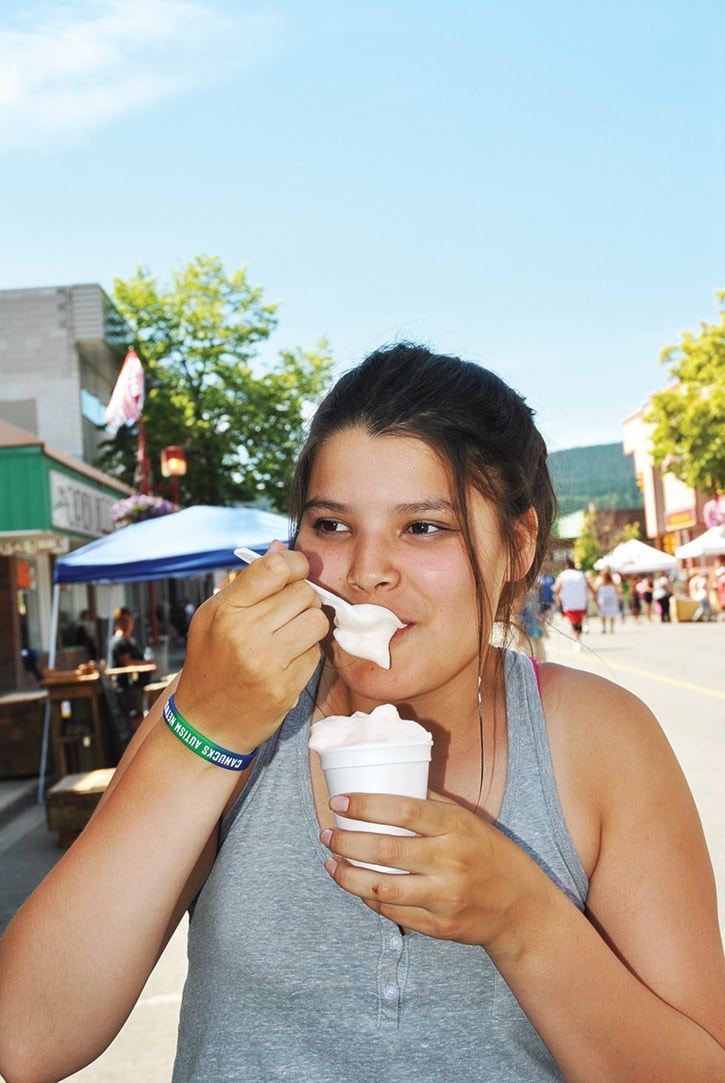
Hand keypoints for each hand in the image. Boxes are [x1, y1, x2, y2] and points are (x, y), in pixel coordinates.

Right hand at [174, 543, 328, 752]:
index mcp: (225, 610)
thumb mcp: (215, 617)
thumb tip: (281, 548)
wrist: (204, 723)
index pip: (275, 567)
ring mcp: (266, 663)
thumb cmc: (211, 662)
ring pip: (316, 621)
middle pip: (303, 593)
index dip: (295, 564)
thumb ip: (250, 584)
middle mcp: (244, 633)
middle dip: (302, 598)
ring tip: (290, 634)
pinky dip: (306, 654)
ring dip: (309, 625)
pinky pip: (315, 654)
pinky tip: (286, 662)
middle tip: (288, 611)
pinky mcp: (284, 688)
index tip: (296, 571)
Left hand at [320, 790, 540, 949]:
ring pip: (383, 888)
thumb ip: (431, 804)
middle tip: (326, 834)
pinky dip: (368, 899)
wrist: (520, 908)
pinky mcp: (439, 927)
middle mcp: (450, 861)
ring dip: (348, 876)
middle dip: (347, 842)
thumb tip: (387, 782)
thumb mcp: (467, 820)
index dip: (367, 805)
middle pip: (386, 851)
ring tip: (330, 863)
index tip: (339, 802)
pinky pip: (393, 913)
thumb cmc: (487, 853)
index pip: (405, 810)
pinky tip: (354, 885)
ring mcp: (444, 897)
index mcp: (457, 827)